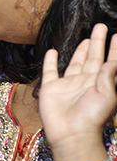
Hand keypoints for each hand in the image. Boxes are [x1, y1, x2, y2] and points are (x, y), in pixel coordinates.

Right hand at [40, 24, 116, 160]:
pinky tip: (53, 52)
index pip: (108, 61)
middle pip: (92, 58)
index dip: (113, 49)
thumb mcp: (107, 95)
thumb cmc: (92, 117)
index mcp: (100, 82)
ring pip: (75, 62)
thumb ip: (108, 76)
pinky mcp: (51, 88)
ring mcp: (68, 84)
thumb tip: (112, 60)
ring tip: (85, 38)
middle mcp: (85, 81)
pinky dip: (51, 62)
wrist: (71, 134)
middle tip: (100, 27)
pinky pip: (50, 72)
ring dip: (80, 50)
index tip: (116, 35)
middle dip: (97, 43)